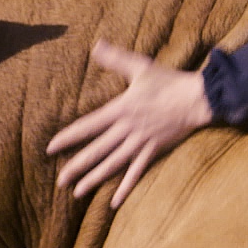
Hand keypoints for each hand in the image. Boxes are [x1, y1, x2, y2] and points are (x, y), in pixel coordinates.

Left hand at [46, 40, 213, 207]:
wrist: (196, 99)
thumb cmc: (169, 81)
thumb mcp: (140, 67)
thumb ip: (116, 58)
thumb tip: (96, 45)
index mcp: (120, 109)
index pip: (88, 126)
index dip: (68, 137)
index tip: (50, 148)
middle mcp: (127, 129)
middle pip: (97, 151)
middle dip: (77, 166)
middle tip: (59, 181)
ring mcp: (140, 143)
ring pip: (112, 165)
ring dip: (94, 179)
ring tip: (77, 192)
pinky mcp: (154, 151)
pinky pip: (136, 173)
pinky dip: (125, 187)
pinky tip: (113, 202)